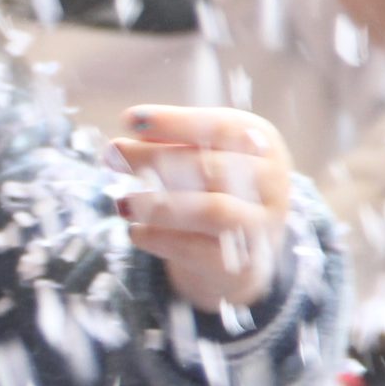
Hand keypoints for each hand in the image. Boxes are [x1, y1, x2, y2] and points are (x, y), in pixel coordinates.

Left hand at [109, 106, 291, 313]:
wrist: (244, 254)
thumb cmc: (214, 189)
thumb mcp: (200, 156)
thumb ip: (170, 142)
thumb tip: (129, 128)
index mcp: (262, 143)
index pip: (222, 127)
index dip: (175, 122)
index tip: (129, 120)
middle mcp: (272, 182)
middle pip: (212, 167)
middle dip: (155, 159)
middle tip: (112, 156)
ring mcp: (262, 225)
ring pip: (213, 211)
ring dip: (160, 205)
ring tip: (121, 203)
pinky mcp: (245, 265)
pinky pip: (200, 251)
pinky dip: (161, 239)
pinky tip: (135, 232)